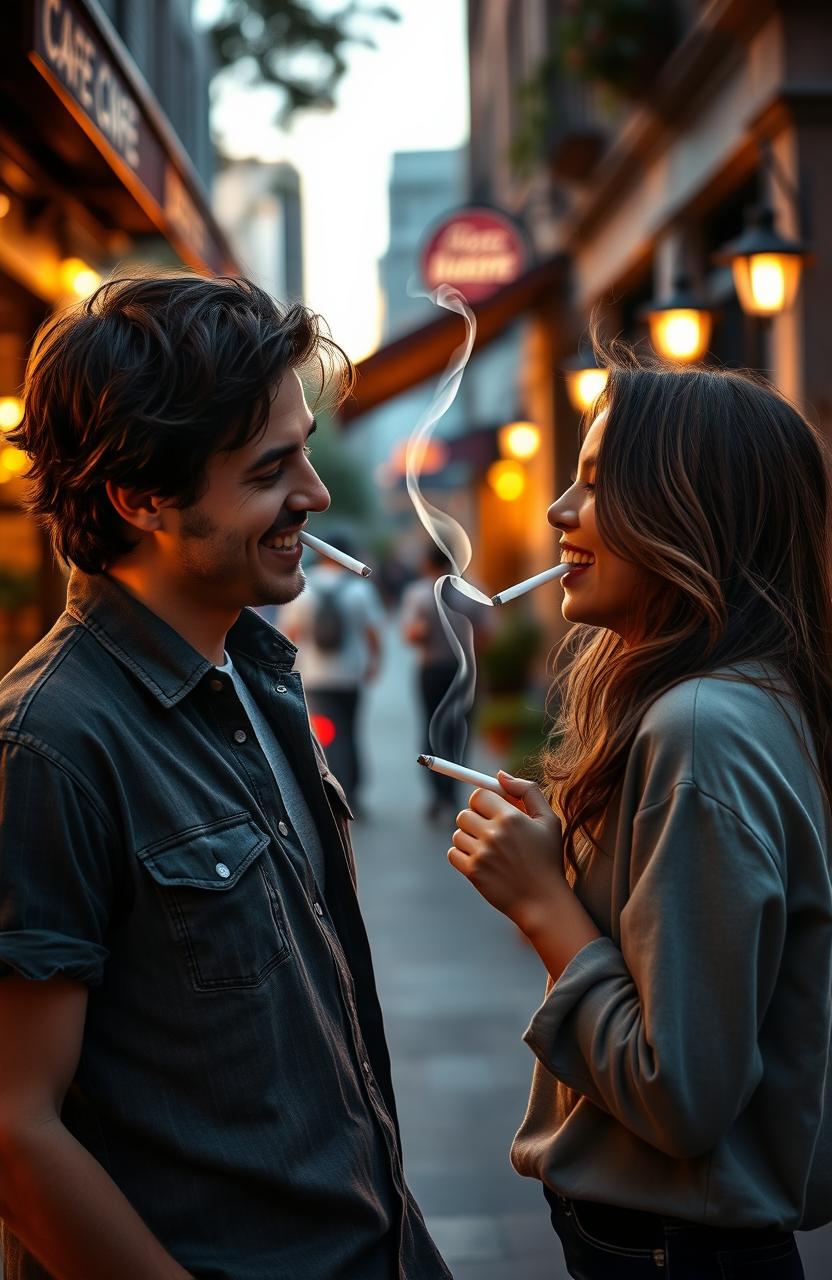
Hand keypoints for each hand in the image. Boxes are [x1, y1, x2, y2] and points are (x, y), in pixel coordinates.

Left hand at [448, 771, 566, 933]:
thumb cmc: (547, 859)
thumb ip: (527, 791)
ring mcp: (481, 854)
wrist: (543, 902)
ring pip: (458, 833)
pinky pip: (453, 853)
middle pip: (464, 813)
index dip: (482, 800)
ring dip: (469, 838)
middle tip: (490, 830)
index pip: (479, 795)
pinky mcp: (472, 872)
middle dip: (475, 818)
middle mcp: (494, 834)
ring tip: (489, 849)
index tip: (490, 809)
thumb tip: (500, 774)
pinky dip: (462, 855)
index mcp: (511, 818)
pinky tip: (481, 860)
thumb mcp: (549, 821)